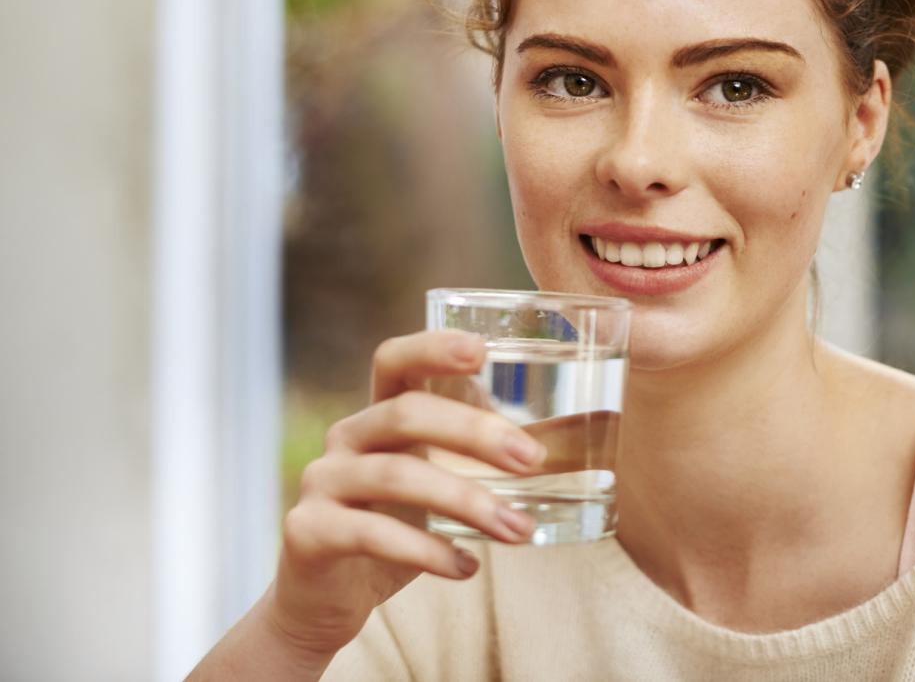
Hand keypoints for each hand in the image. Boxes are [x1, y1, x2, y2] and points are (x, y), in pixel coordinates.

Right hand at [263, 329, 545, 662]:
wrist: (325, 599)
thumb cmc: (397, 525)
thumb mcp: (436, 480)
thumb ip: (479, 454)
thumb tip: (573, 437)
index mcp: (380, 414)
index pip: (395, 360)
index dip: (432, 348)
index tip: (482, 352)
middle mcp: (347, 437)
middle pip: (406, 413)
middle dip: (475, 433)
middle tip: (531, 459)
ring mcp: (322, 482)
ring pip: (396, 476)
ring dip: (467, 502)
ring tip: (519, 531)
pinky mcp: (308, 532)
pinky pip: (371, 534)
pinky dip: (427, 551)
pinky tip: (467, 567)